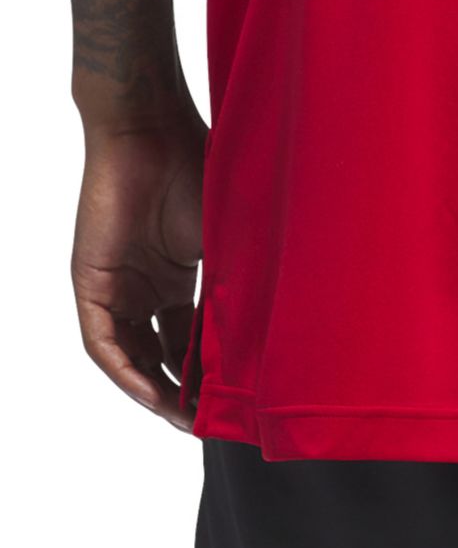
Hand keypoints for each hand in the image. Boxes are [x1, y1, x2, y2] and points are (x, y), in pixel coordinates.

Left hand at [71, 106, 206, 430]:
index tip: (236, 397)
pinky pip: (104, 344)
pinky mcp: (91, 283)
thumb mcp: (224, 235)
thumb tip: (275, 326)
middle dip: (184, 391)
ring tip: (186, 418)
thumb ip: (237, 278)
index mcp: (177, 273)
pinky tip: (153, 394)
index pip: (191, 336)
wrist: (149, 127)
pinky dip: (127, 371)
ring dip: (155, 391)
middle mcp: (144, 286)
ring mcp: (116, 286)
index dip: (210, 370)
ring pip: (130, 356)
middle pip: (160, 354)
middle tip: (211, 420)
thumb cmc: (193, 164)